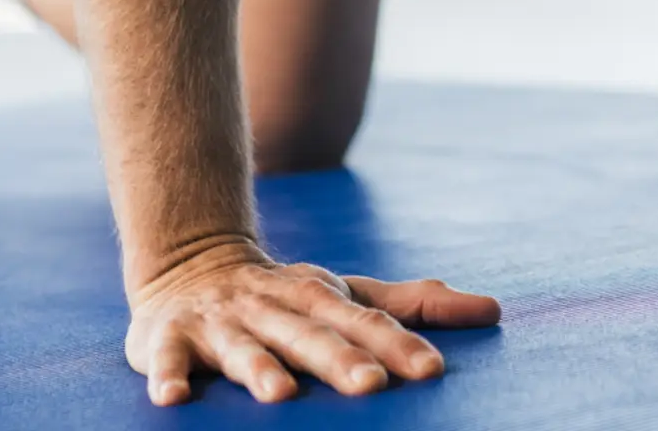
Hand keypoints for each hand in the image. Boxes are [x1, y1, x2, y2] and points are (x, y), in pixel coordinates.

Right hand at [125, 237, 500, 405]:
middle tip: (372, 387)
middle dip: (339, 359)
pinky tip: (173, 396)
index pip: (364, 320)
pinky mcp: (169, 337)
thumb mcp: (344, 293)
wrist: (189, 261)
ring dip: (258, 368)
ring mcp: (220, 321)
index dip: (397, 345)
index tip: (433, 371)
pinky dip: (166, 373)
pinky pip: (164, 356)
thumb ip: (410, 305)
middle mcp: (272, 305)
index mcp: (316, 295)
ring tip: (279, 393)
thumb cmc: (285, 295)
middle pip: (310, 333)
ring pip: (242, 345)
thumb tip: (492, 310)